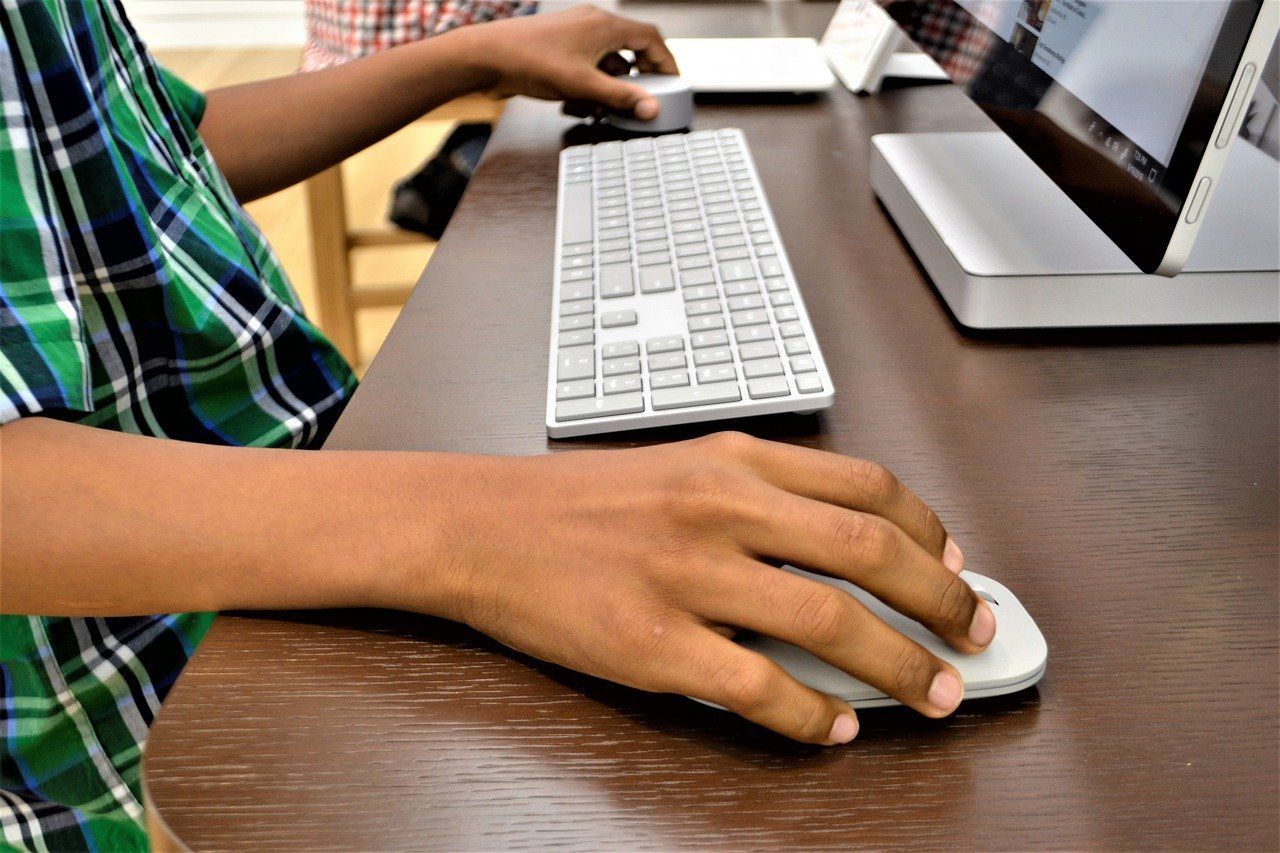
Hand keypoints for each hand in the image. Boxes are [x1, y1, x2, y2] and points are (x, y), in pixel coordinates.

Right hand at [410, 432, 993, 744]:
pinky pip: (760, 688)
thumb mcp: (676, 465)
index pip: (865, 486)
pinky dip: (812, 716)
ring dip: (901, 664)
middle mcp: (721, 507)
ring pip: (831, 621)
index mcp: (733, 459)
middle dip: (943, 599)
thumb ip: (756, 491)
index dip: (929, 530)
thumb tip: (836, 542)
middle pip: (869, 550)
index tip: (955, 562)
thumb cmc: (573, 500)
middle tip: (977, 634)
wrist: (479, 525)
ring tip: (934, 693)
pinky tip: (834, 728)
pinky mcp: (655, 643)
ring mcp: (689, 575)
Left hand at [455, 6, 677, 119]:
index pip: (651, 38)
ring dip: (613, 84)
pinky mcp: (561, 46)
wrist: (487, 57)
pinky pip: (589, 63)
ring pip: (609, 58)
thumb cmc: (529, 61)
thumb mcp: (582, 85)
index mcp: (604, 25)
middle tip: (644, 99)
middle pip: (632, 47)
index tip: (673, 83)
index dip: (666, 61)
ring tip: (608, 107)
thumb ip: (620, 97)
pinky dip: (592, 83)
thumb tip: (650, 107)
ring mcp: (576, 33)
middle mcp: (593, 23)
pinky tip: (581, 104)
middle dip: (639, 77)